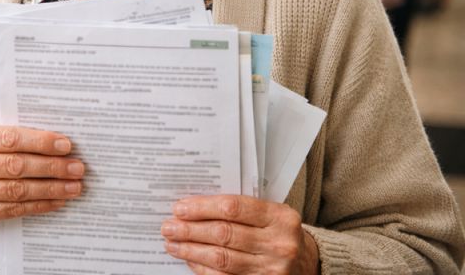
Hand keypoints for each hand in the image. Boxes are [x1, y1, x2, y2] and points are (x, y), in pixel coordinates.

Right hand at [0, 126, 83, 239]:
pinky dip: (40, 205)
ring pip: (18, 189)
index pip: (9, 138)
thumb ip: (0, 133)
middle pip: (17, 165)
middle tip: (77, 166)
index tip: (65, 144)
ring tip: (74, 185)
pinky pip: (15, 209)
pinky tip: (57, 200)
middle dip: (52, 166)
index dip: (40, 141)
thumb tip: (48, 129)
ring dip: (51, 188)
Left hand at [161, 195, 319, 274]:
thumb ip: (239, 209)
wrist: (307, 262)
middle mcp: (279, 243)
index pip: (233, 208)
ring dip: (191, 250)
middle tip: (168, 226)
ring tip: (172, 243)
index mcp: (280, 217)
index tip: (179, 208)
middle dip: (191, 230)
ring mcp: (272, 269)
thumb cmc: (279, 232)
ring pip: (222, 258)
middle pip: (224, 234)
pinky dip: (203, 269)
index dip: (202, 208)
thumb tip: (192, 207)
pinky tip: (189, 260)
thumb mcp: (269, 214)